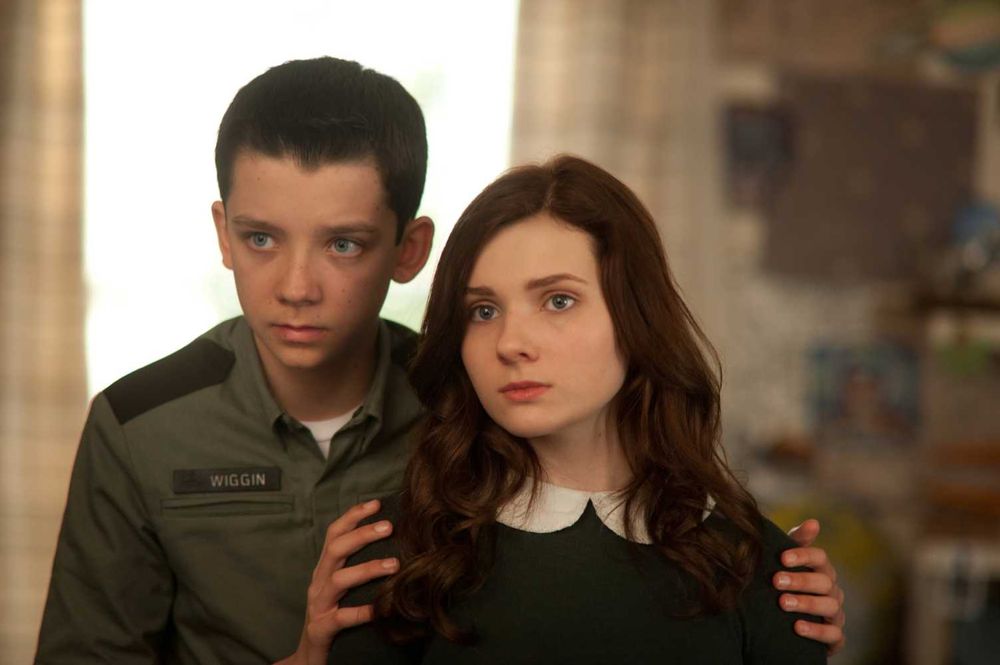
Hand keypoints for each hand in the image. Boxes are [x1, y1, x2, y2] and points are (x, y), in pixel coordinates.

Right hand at [276, 500, 397, 664]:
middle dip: (361, 535)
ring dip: (367, 569)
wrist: (309, 656)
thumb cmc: (333, 615)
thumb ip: (357, 566)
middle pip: (336, 550)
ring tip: (394, 565)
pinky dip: (361, 612)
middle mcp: (318, 582)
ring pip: (339, 581)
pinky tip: (381, 609)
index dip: (353, 516)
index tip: (376, 503)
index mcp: (324, 569)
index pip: (335, 534)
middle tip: (389, 526)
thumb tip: (393, 543)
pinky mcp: (322, 629)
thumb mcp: (342, 588)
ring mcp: (318, 605)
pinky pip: (341, 618)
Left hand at [774, 518, 845, 655]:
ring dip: (806, 603)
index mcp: (822, 570)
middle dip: (800, 580)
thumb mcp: (786, 562)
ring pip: (829, 606)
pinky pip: (833, 635)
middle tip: (776, 581)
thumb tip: (814, 522)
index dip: (803, 556)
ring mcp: (835, 614)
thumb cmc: (786, 584)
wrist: (784, 622)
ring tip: (783, 603)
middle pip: (823, 581)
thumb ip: (797, 541)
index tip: (782, 558)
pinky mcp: (834, 637)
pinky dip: (816, 631)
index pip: (820, 557)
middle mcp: (832, 590)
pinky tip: (797, 627)